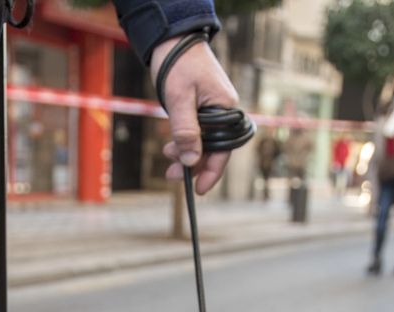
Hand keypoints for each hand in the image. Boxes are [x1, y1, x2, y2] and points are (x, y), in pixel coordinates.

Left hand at [151, 38, 237, 195]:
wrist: (174, 40)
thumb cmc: (178, 65)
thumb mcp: (179, 100)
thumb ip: (186, 131)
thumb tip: (191, 161)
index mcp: (226, 108)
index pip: (224, 149)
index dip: (211, 172)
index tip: (198, 189)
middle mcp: (224, 110)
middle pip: (213, 148)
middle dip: (193, 163)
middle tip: (171, 175)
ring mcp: (214, 108)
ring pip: (203, 140)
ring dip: (186, 152)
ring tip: (167, 155)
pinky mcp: (204, 106)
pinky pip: (198, 130)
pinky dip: (185, 139)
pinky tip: (171, 143)